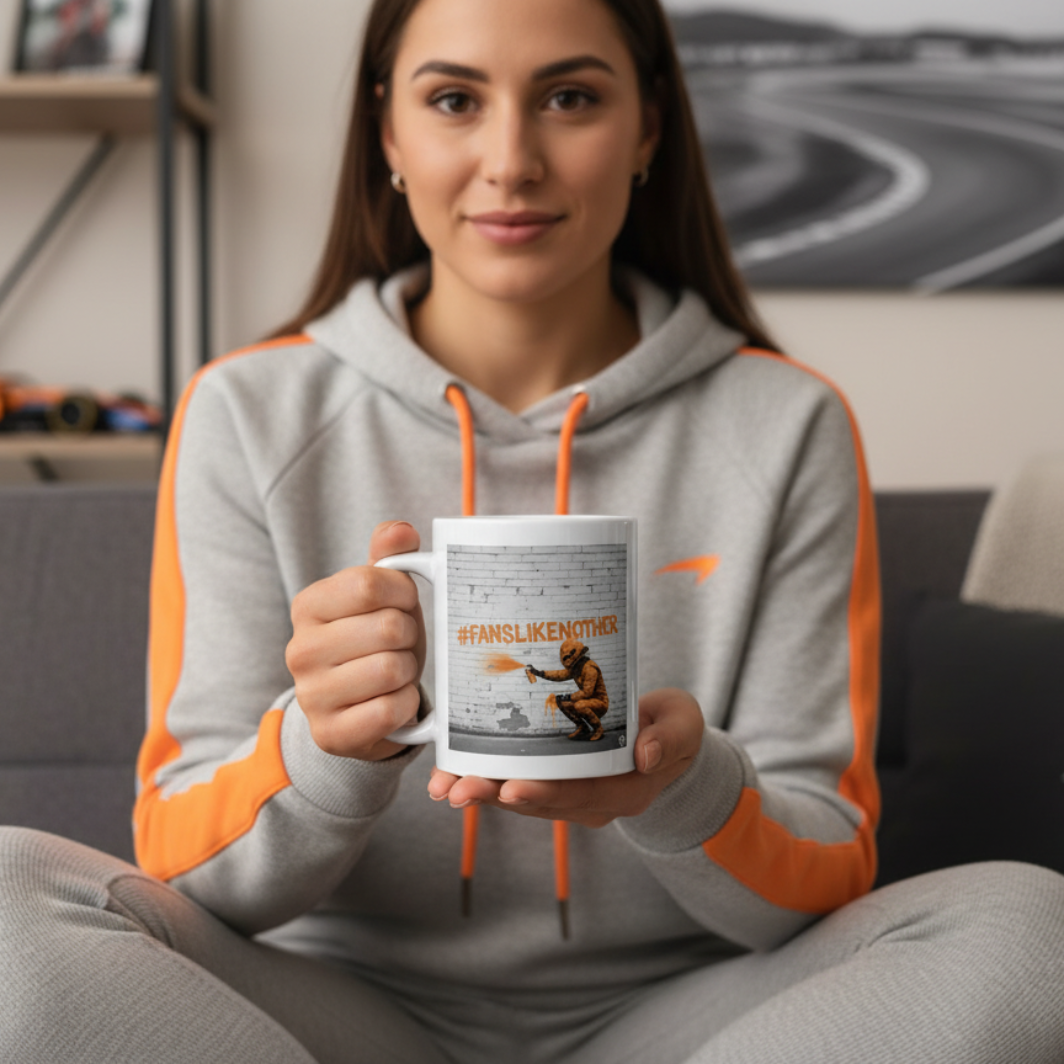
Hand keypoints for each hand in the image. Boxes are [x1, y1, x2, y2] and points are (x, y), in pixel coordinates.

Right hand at [285, 521, 426, 760]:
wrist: (361, 707)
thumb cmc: (376, 641)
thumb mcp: (383, 596)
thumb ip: (390, 556)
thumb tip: (401, 531)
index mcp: (308, 606)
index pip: (369, 583)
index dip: (403, 593)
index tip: (405, 604)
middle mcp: (300, 650)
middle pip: (387, 628)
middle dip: (409, 636)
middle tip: (401, 644)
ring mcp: (311, 695)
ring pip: (391, 669)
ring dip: (409, 671)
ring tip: (397, 672)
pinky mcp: (330, 734)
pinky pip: (391, 710)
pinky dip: (406, 705)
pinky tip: (395, 701)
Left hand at [426, 688, 703, 826]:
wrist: (667, 739)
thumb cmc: (672, 727)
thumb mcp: (684, 723)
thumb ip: (669, 737)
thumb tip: (644, 753)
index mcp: (626, 790)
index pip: (582, 796)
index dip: (546, 793)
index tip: (512, 788)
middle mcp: (594, 801)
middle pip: (541, 802)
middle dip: (496, 796)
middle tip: (458, 790)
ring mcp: (572, 795)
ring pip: (522, 797)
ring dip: (481, 791)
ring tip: (443, 785)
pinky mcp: (555, 782)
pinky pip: (517, 784)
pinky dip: (485, 778)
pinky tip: (451, 774)